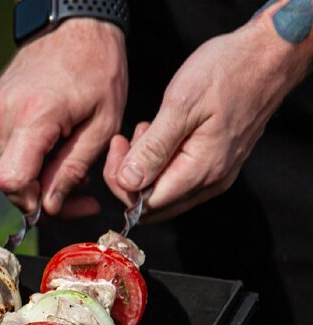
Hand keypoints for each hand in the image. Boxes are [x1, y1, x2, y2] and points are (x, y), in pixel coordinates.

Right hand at [0, 19, 126, 217]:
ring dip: (34, 177)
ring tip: (68, 164)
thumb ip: (73, 168)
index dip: (32, 201)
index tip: (57, 201)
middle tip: (77, 192)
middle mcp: (3, 115)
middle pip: (8, 180)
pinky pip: (3, 149)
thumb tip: (50, 205)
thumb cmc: (96, 66)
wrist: (74, 26)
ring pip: (5, 168)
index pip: (12, 180)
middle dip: (40, 194)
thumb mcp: (102, 123)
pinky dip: (26, 158)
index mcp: (34, 117)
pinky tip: (52, 149)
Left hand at [106, 18, 312, 221]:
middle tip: (126, 140)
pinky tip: (160, 132)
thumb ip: (153, 149)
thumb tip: (128, 182)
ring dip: (146, 167)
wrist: (269, 54)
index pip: (146, 204)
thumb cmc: (228, 72)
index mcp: (201, 171)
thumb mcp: (181, 106)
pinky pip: (180, 176)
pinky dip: (162, 160)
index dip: (122, 183)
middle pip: (154, 204)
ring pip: (165, 190)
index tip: (119, 146)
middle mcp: (211, 180)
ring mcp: (218, 173)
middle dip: (130, 177)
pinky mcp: (219, 161)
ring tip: (147, 129)